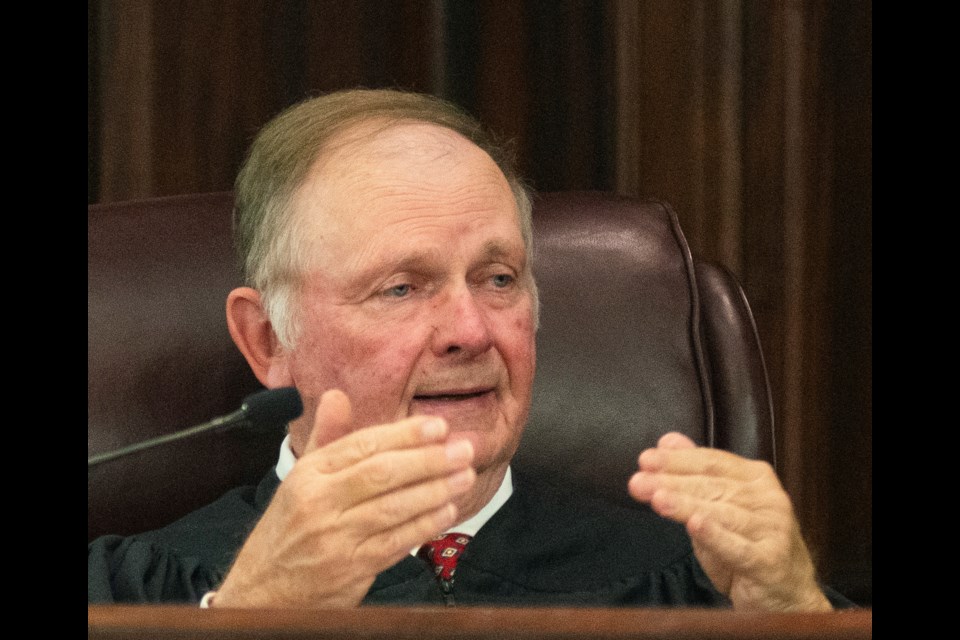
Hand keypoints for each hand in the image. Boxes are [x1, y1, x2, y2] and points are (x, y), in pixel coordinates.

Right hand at [212, 389, 475, 607]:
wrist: (264, 588)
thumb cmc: (291, 526)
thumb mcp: (301, 477)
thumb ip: (326, 436)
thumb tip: (336, 395)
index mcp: (309, 474)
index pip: (362, 445)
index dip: (404, 434)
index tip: (438, 426)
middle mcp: (319, 503)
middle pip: (381, 474)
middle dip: (428, 460)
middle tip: (464, 449)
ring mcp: (335, 538)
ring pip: (393, 508)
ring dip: (435, 491)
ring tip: (464, 476)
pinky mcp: (351, 568)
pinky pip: (396, 542)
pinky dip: (425, 525)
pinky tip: (447, 511)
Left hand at [627, 432, 831, 611]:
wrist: (787, 595)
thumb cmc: (747, 546)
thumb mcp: (717, 507)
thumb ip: (694, 474)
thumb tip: (668, 441)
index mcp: (756, 478)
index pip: (712, 462)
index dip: (677, 460)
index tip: (646, 460)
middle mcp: (769, 499)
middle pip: (713, 486)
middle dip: (672, 482)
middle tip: (639, 482)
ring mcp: (773, 529)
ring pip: (722, 513)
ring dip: (686, 505)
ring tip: (658, 499)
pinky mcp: (771, 561)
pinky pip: (739, 547)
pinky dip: (715, 536)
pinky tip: (695, 524)